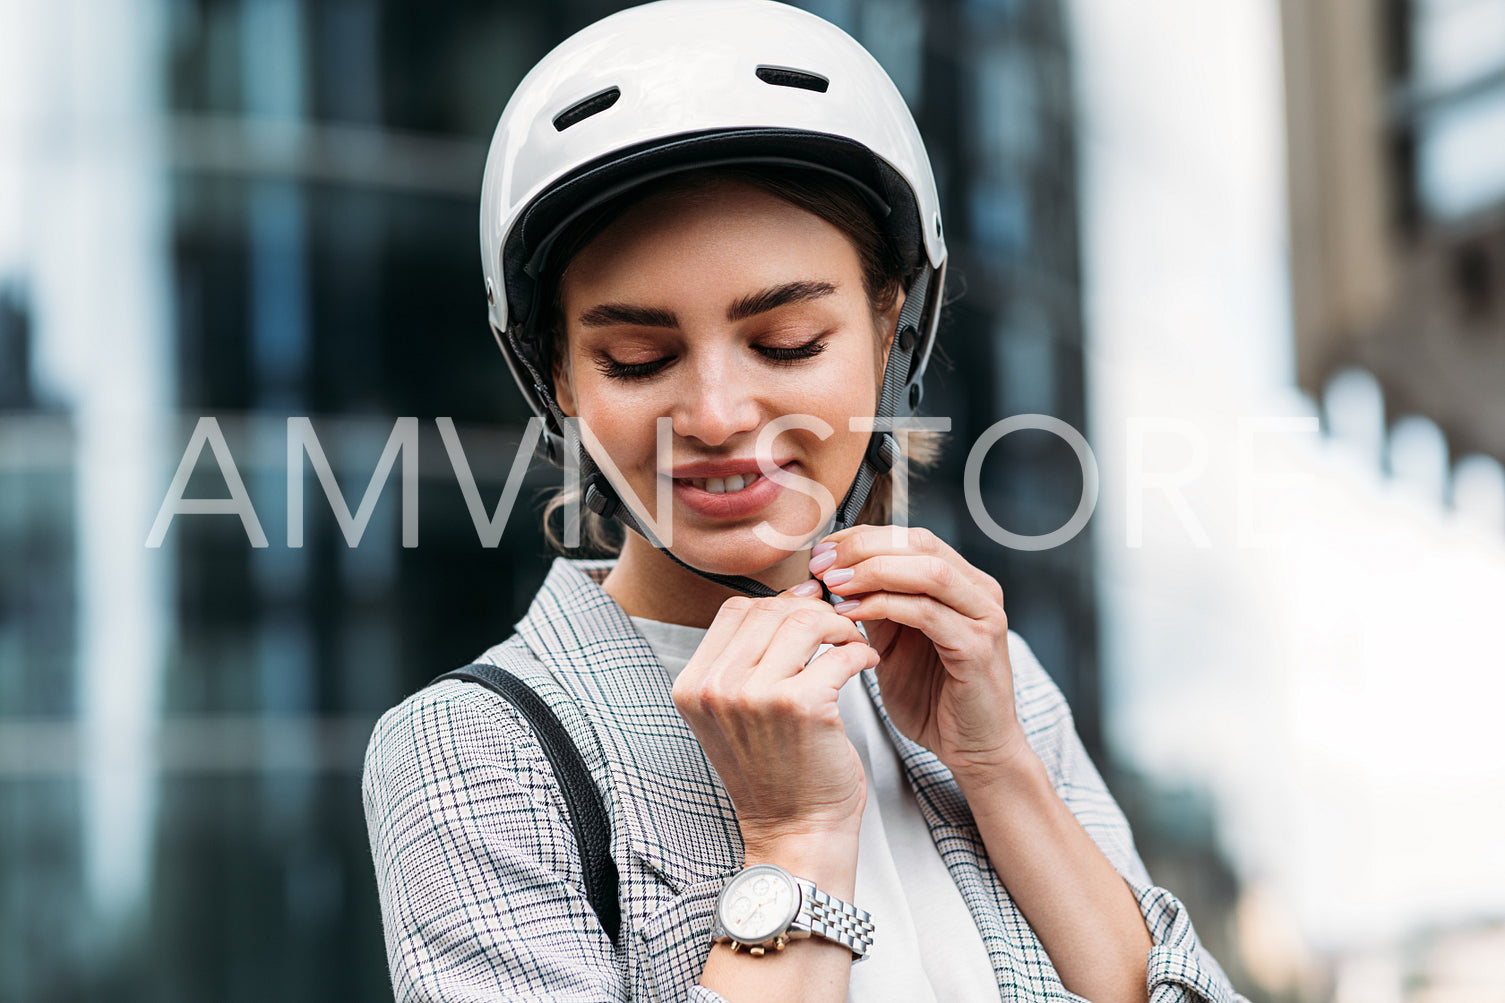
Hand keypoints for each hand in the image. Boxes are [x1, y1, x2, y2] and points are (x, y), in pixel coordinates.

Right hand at [671, 592, 877, 853]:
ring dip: (838, 626)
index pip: (736, 609)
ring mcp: (754, 696)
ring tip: (852, 644)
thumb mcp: (738, 713)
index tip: (808, 616)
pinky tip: (866, 664)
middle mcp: (716, 687)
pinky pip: (839, 652)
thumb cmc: (777, 775)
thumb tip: (795, 596)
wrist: (796, 833)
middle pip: (770, 609)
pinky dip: (860, 652)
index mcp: (693, 685)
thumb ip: (750, 659)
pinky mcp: (800, 705)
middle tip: (839, 630)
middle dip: (813, 612)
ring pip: (804, 620)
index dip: (778, 604)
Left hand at [809, 525, 1030, 786]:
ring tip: (831, 584)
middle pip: (918, 543)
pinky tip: (851, 613)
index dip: (862, 537)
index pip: (910, 537)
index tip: (821, 551)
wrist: (972, 749)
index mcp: (962, 582)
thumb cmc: (934, 698)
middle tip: (821, 563)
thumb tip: (831, 576)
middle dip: (862, 547)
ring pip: (927, 571)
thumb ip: (874, 606)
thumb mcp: (894, 642)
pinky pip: (927, 613)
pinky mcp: (977, 647)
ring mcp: (983, 617)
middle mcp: (979, 591)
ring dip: (872, 571)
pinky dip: (884, 605)